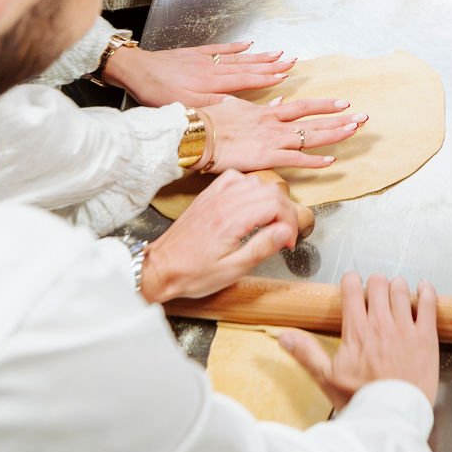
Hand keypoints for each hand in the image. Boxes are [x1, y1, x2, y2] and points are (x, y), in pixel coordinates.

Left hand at [109, 38, 297, 106]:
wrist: (135, 70)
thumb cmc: (156, 93)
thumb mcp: (183, 106)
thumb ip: (211, 105)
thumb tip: (237, 105)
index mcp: (211, 83)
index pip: (246, 81)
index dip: (267, 78)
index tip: (285, 75)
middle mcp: (212, 69)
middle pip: (247, 66)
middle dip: (270, 64)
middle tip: (290, 60)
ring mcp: (205, 59)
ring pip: (238, 57)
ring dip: (259, 55)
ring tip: (277, 52)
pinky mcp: (195, 53)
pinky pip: (221, 48)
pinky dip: (236, 46)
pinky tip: (248, 43)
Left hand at [140, 171, 302, 301]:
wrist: (161, 268)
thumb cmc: (193, 274)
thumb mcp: (232, 270)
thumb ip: (261, 248)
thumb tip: (285, 232)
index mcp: (231, 220)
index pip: (276, 206)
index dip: (290, 223)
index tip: (288, 242)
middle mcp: (223, 201)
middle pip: (271, 191)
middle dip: (285, 212)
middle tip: (284, 235)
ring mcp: (214, 196)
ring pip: (255, 181)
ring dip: (270, 199)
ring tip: (270, 222)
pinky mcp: (208, 196)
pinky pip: (235, 178)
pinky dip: (249, 187)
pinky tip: (250, 203)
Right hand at [203, 93, 367, 171]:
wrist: (194, 134)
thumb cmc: (208, 123)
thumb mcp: (236, 107)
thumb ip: (259, 107)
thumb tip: (278, 102)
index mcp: (265, 112)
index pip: (301, 107)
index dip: (323, 106)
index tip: (342, 103)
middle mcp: (273, 124)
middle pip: (313, 120)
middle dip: (340, 118)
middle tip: (362, 117)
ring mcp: (272, 140)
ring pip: (310, 136)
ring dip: (335, 133)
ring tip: (355, 131)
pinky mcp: (266, 156)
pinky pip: (296, 159)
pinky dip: (314, 160)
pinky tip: (331, 160)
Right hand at [278, 271, 439, 409]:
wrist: (392, 417)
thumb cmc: (361, 399)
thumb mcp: (327, 378)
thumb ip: (306, 353)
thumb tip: (284, 336)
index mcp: (357, 330)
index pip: (352, 287)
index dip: (351, 281)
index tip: (352, 284)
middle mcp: (380, 323)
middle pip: (378, 283)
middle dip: (375, 284)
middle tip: (375, 292)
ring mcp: (405, 328)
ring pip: (401, 289)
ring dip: (398, 287)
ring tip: (396, 293)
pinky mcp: (426, 337)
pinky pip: (428, 303)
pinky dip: (426, 291)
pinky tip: (423, 289)